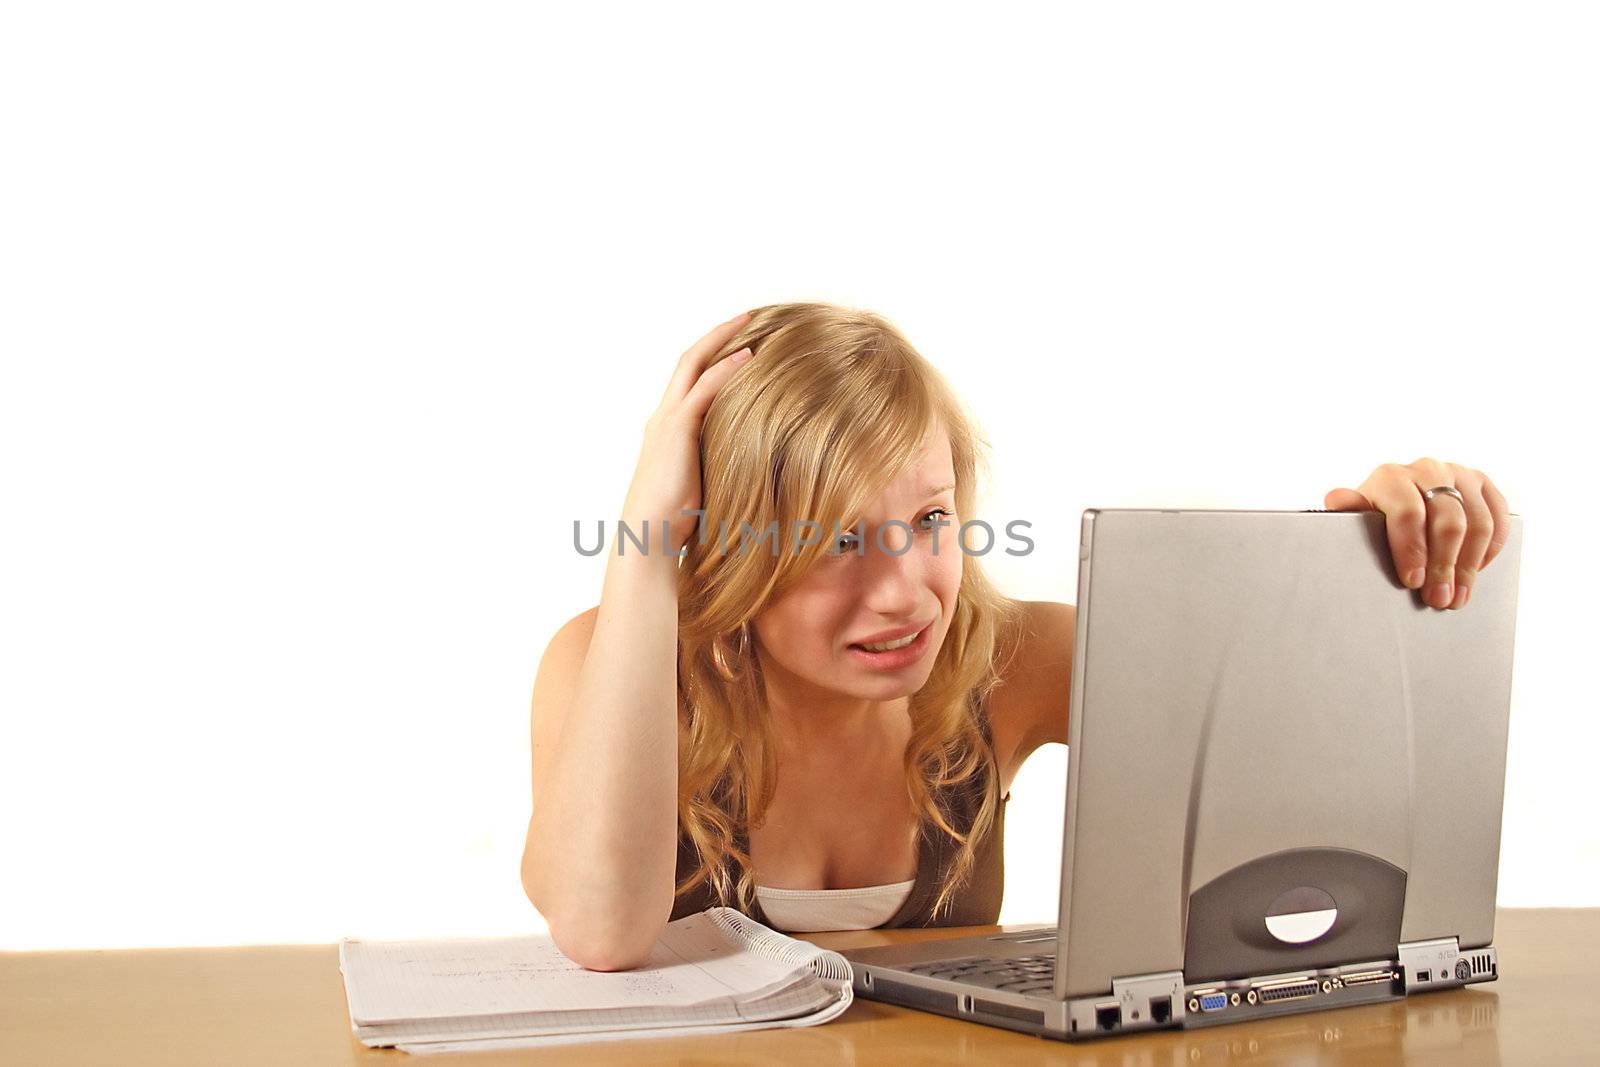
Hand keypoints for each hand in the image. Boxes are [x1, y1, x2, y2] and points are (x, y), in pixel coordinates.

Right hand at [619, 311, 756, 556]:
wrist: (648, 539)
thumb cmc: (676, 527)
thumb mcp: (703, 489)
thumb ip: (718, 469)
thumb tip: (754, 474)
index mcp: (666, 431)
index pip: (689, 381)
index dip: (713, 358)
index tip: (740, 345)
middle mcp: (662, 418)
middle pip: (689, 360)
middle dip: (717, 336)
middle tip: (748, 317)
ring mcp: (667, 421)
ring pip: (694, 365)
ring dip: (723, 341)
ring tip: (752, 324)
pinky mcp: (676, 429)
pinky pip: (704, 388)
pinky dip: (727, 369)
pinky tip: (751, 357)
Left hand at [1324, 458, 1510, 610]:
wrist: (1397, 504)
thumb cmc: (1374, 520)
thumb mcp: (1357, 520)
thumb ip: (1350, 511)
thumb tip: (1337, 497)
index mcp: (1391, 477)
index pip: (1409, 512)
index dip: (1412, 550)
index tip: (1413, 581)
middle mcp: (1427, 469)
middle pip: (1448, 521)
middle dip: (1444, 566)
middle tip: (1438, 598)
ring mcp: (1458, 474)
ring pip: (1478, 522)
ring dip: (1469, 566)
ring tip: (1457, 596)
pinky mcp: (1482, 484)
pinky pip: (1499, 518)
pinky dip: (1491, 549)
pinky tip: (1475, 571)